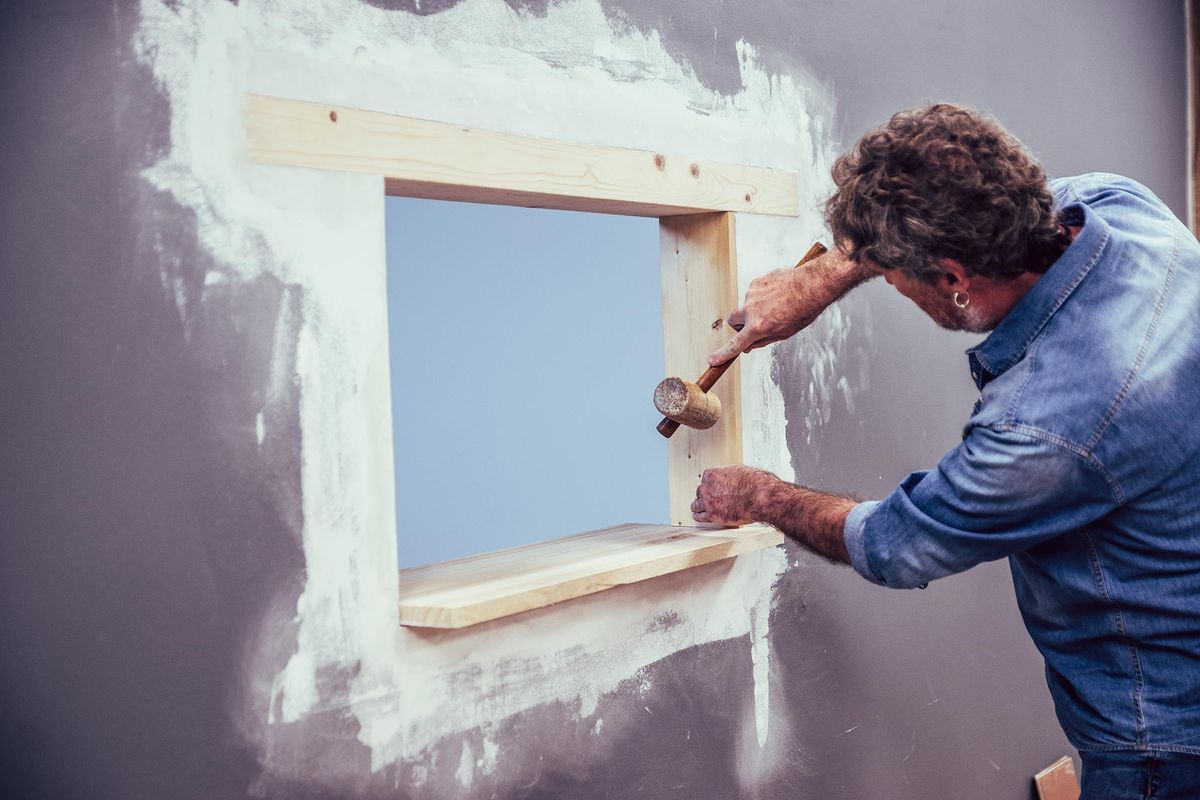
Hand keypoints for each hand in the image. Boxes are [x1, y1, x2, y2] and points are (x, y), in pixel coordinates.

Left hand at [691, 465, 777, 526]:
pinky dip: (700, 517)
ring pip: (696, 505)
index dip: (711, 487)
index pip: (705, 481)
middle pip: (700, 493)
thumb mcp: (737, 471)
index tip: (715, 490)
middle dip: (707, 496)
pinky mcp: (711, 515)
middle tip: (714, 500)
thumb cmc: (753, 484)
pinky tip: (701, 517)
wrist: (759, 497)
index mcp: (711, 474)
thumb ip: (727, 475)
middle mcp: (706, 487)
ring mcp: (707, 502)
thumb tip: (728, 479)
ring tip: (703, 509)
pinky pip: (699, 517)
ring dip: (700, 507)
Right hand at [708, 247, 866, 365]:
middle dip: (741, 324)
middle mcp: (751, 310)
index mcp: (758, 327)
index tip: (712, 360)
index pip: (735, 344)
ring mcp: (752, 294)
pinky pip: (754, 292)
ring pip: (746, 305)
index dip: (723, 354)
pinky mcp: (756, 281)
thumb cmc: (803, 310)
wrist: (813, 284)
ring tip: (777, 305)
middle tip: (756, 324)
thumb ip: (763, 340)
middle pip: (734, 321)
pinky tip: (778, 294)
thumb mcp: (785, 333)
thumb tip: (749, 345)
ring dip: (756, 308)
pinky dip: (762, 295)